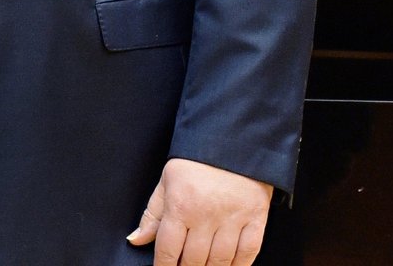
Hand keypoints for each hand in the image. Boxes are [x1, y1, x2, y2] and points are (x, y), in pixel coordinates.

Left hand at [126, 158, 271, 265]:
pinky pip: (248, 252)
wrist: (235, 138)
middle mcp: (206, 214)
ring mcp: (233, 217)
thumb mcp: (168, 180)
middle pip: (194, 260)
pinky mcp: (256, 217)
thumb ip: (152, 213)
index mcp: (181, 204)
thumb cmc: (198, 160)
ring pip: (220, 261)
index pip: (168, 250)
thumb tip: (136, 240)